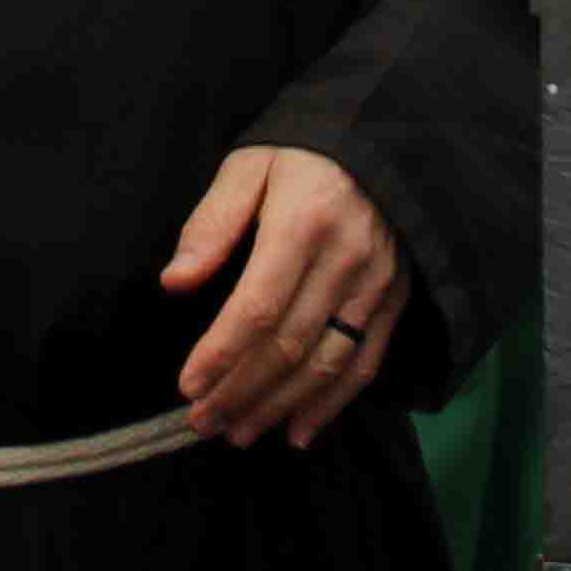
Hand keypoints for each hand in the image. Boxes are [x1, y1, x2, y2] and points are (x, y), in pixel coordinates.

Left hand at [161, 144, 403, 450]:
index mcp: (304, 223)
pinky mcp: (395, 299)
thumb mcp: (250, 165)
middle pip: (289, 345)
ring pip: (326, 364)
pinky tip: (298, 432)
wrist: (388, 137)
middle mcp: (346, 260)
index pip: (258, 307)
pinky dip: (333, 404)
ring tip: (238, 433)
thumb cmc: (305, 152)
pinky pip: (365, 363)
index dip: (221, 353)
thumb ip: (212, 223)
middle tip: (202, 422)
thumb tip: (175, 282)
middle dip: (241, 391)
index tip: (188, 385)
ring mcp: (376, 285)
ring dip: (279, 406)